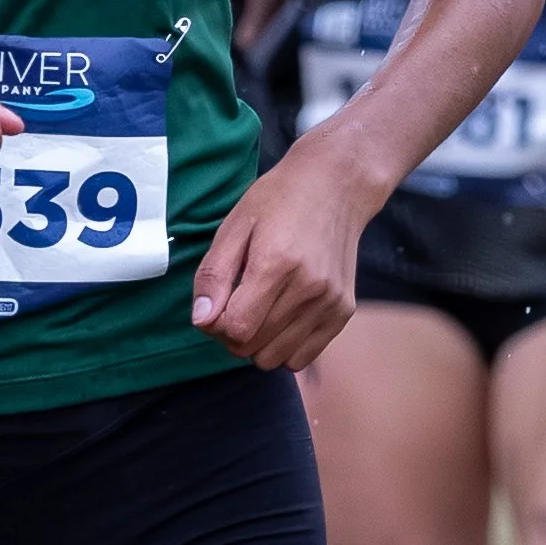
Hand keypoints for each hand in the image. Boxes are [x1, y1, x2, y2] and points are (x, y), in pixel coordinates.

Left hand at [190, 141, 372, 370]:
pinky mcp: (343, 311)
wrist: (336, 185)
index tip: (218, 302)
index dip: (216, 324)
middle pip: (253, 348)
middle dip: (233, 334)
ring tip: (259, 307)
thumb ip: (214, 275)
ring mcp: (330, 302)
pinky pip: (302, 358)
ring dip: (258, 343)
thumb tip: (202, 321)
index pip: (236, 329)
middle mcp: (309, 287)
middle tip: (236, 301)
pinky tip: (281, 314)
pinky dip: (284, 345)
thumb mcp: (235, 225)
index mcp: (277, 263)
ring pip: (276, 359)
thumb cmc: (280, 200)